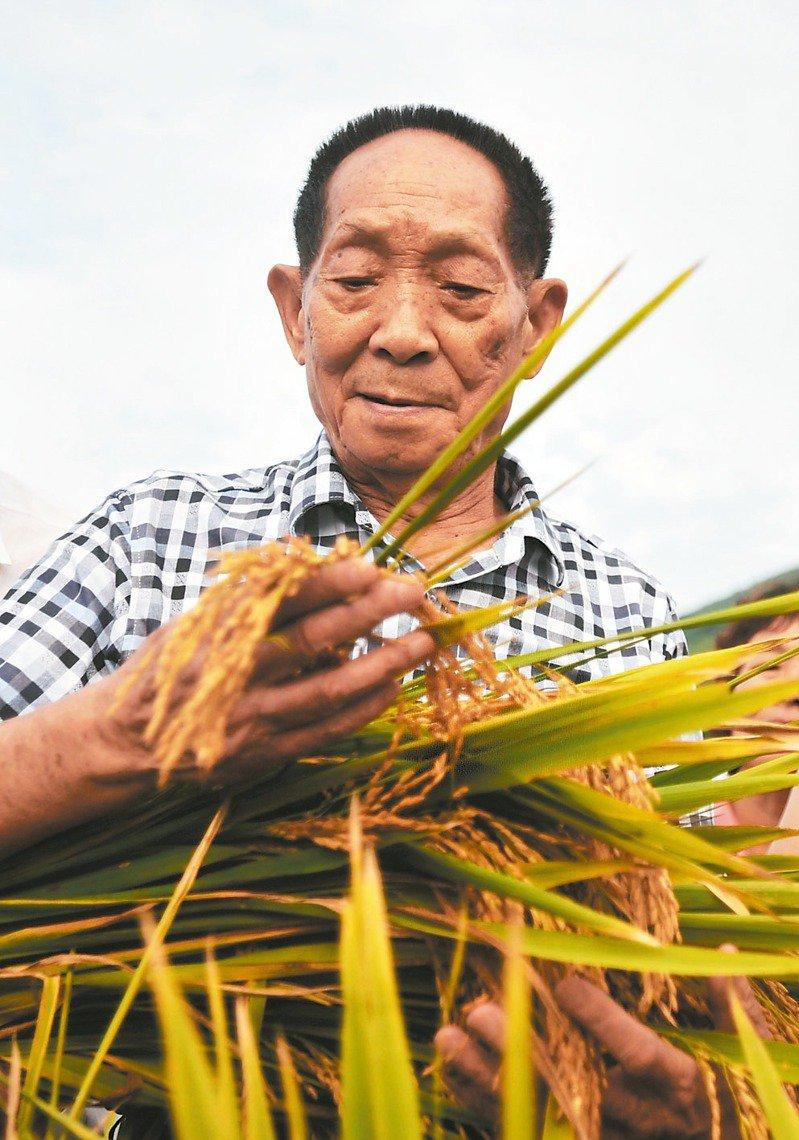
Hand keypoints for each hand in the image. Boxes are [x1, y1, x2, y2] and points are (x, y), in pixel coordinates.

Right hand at [95, 556, 433, 782]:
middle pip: (312, 640)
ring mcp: (252, 719)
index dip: (327, 582)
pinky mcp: (264, 754)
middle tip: (412, 591)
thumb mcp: (195, 621)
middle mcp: (235, 675)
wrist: (126, 743)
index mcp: (215, 633)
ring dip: (382, 664)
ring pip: (329, 691)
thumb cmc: (169, 669)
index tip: (369, 565)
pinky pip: (326, 731)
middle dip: (368, 613)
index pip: (279, 600)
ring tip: (422, 642)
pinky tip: (393, 686)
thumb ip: (248, 596)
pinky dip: (363, 708)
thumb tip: (307, 559)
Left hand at [435, 965, 768, 1137]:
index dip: (604, 1024)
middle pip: (570, 1085)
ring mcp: (601, 1134)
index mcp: (676, 1084)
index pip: (637, 1054)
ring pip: (537, 1111)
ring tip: (447, 1036)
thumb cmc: (729, 1090)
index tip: (567, 987)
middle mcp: (633, 1115)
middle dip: (521, 1051)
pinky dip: (484, 1102)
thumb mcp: (742, 1050)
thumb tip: (723, 951)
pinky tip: (451, 1069)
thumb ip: (729, 1005)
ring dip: (487, 1077)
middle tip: (478, 1011)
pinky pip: (525, 1128)